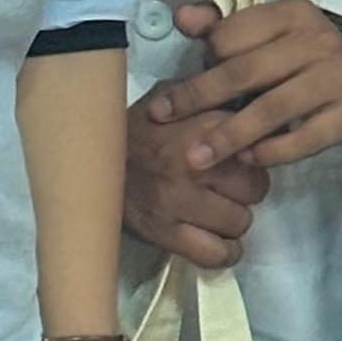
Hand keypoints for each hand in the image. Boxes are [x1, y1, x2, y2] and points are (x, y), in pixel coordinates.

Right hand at [122, 89, 269, 267]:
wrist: (85, 161)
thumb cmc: (133, 127)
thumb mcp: (167, 95)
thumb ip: (205, 92)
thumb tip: (244, 86)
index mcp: (199, 126)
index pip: (256, 143)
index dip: (256, 151)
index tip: (246, 155)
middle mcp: (193, 164)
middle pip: (256, 187)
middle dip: (248, 188)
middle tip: (231, 186)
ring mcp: (178, 202)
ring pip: (239, 221)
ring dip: (234, 219)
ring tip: (220, 210)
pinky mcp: (163, 233)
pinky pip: (215, 254)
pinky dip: (225, 251)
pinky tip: (221, 240)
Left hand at [143, 0, 341, 175]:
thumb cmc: (298, 56)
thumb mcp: (264, 32)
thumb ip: (220, 26)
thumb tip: (181, 17)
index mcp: (291, 14)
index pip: (233, 35)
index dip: (204, 59)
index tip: (179, 85)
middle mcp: (317, 41)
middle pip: (245, 72)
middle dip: (198, 97)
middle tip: (162, 118)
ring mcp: (336, 78)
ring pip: (271, 110)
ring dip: (229, 136)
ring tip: (196, 157)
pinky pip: (302, 140)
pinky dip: (269, 152)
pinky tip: (245, 159)